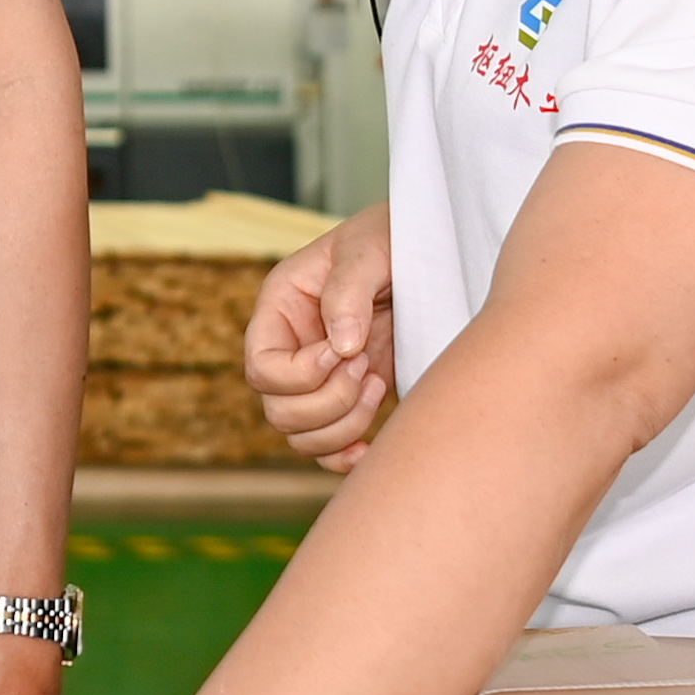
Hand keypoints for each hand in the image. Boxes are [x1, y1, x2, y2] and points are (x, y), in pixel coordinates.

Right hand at [247, 207, 397, 471]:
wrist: (432, 250)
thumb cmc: (392, 237)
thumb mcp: (369, 248)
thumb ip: (348, 291)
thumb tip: (340, 347)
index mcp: (281, 310)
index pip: (262, 368)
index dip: (299, 374)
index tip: (344, 352)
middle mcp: (292, 349)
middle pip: (279, 411)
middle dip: (329, 401)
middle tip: (369, 367)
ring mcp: (319, 378)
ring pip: (303, 436)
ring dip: (344, 425)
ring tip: (379, 383)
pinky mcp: (350, 398)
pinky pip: (328, 448)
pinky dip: (345, 456)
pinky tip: (372, 445)